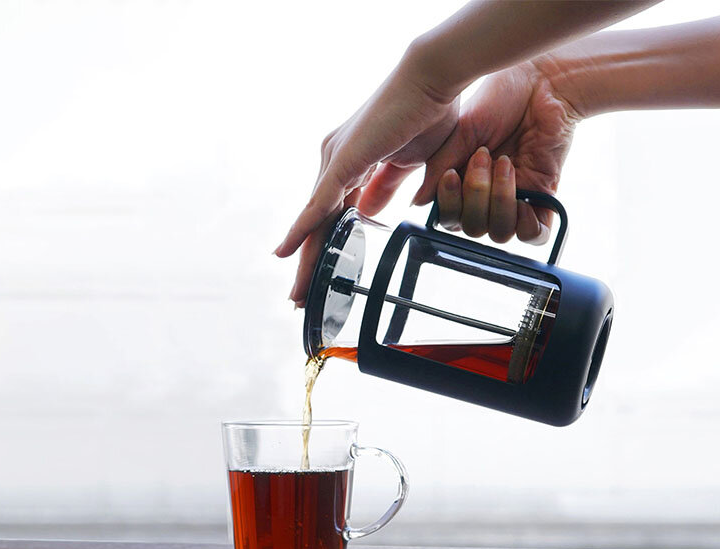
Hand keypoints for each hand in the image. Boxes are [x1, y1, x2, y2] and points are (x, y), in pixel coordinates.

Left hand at [273, 49, 459, 306]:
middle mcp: (335, 162)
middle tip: (299, 298)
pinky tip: (285, 253)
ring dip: (304, 260)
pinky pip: (318, 205)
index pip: (333, 217)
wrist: (434, 80)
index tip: (322, 277)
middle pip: (318, 224)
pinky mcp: (342, 160)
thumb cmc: (429, 115)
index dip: (326, 248)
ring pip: (314, 221)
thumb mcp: (408, 166)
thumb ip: (388, 190)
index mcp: (351, 164)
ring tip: (296, 294)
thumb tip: (378, 215)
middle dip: (308, 264)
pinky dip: (300, 230)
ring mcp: (335, 160)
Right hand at [413, 59, 581, 243]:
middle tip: (484, 156)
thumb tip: (417, 203)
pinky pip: (533, 236)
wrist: (542, 84)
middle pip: (473, 229)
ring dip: (500, 201)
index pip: (449, 217)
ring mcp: (515, 199)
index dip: (449, 203)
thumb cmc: (499, 100)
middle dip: (476, 195)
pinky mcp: (543, 198)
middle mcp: (487, 197)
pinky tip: (524, 199)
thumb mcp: (460, 133)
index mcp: (462, 183)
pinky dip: (526, 224)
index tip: (452, 174)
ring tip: (506, 164)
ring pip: (500, 233)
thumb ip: (437, 169)